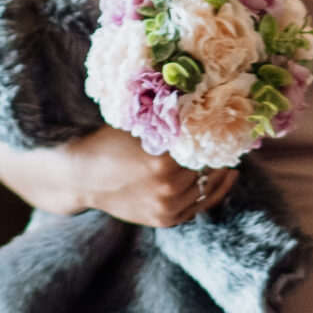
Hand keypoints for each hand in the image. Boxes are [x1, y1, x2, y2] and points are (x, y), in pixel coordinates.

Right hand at [0, 126, 235, 227]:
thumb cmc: (106, 141)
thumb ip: (168, 116)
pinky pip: (201, 205)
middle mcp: (168, 188)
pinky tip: (223, 174)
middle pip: (211, 165)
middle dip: (221, 148)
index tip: (229, 116)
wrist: (79, 177)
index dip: (219, 129)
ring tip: (229, 150)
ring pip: (210, 187)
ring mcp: (167, 207)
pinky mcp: (165, 219)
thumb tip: (203, 94)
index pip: (206, 144)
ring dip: (221, 168)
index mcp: (162, 161)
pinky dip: (214, 189)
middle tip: (233, 131)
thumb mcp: (136, 122)